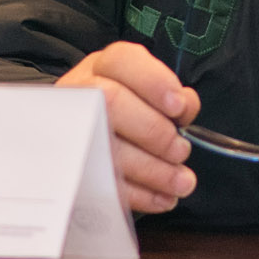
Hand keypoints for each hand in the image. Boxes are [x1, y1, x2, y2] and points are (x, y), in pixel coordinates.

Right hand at [57, 41, 200, 213]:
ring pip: (106, 145)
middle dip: (154, 131)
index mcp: (105, 67)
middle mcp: (83, 91)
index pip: (122, 60)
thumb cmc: (128, 109)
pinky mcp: (72, 166)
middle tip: (181, 151)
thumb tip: (185, 106)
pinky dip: (137, 194)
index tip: (178, 107)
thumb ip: (171, 94)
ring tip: (180, 181)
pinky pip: (102, 181)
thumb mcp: (148, 91)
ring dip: (152, 170)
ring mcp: (72, 127)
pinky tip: (161, 198)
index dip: (153, 82)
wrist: (83, 133)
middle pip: (112, 102)